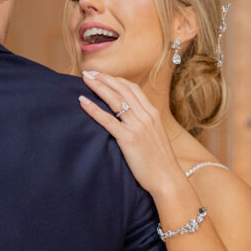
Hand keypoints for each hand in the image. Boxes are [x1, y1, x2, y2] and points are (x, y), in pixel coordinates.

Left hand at [78, 72, 184, 196]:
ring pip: (115, 99)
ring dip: (98, 86)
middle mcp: (146, 116)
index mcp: (153, 113)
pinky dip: (94, 109)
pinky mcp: (129, 139)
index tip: (102, 75)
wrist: (168, 178)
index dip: (116, 79)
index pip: (132, 88)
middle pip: (122, 89)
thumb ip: (144, 124)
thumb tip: (130, 119)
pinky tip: (82, 102)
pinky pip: (108, 120)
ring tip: (84, 79)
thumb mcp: (155, 136)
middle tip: (88, 72)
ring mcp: (138, 126)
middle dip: (104, 78)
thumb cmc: (159, 161)